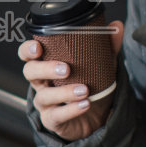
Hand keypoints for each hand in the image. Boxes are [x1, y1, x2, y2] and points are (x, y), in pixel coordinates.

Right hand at [18, 21, 123, 140]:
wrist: (97, 116)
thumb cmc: (90, 85)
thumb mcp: (100, 64)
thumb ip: (107, 46)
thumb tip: (117, 26)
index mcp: (46, 65)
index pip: (27, 55)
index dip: (28, 50)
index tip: (38, 47)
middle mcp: (41, 83)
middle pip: (30, 72)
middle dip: (45, 68)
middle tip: (66, 69)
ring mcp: (45, 103)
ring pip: (44, 96)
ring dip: (64, 92)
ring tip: (84, 90)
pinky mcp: (52, 120)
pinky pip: (56, 115)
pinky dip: (71, 110)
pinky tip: (85, 104)